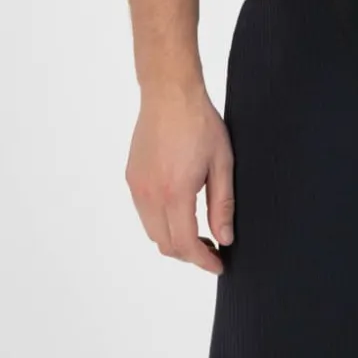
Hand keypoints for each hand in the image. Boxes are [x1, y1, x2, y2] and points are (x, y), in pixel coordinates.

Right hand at [125, 82, 234, 274]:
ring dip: (173, 240)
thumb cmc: (199, 123)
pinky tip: (180, 210)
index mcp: (175, 192)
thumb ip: (222, 205)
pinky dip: (161, 222)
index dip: (203, 261)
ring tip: (198, 232)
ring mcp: (137, 186)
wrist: (169, 93)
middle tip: (212, 248)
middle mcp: (150, 194)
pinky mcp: (132, 177)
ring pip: (152, 231)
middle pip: (166, 244)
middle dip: (189, 254)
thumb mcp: (222, 163)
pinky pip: (144, 213)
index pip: (186, 244)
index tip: (218, 264)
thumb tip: (224, 238)